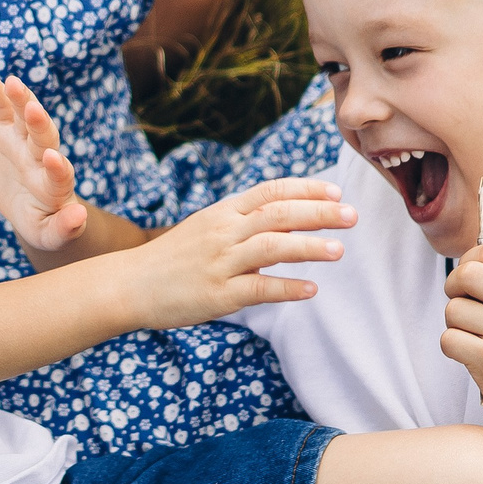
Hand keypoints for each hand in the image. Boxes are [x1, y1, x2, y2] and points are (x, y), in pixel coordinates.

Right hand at [0, 72, 87, 252]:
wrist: (30, 205)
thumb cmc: (44, 224)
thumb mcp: (50, 235)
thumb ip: (64, 228)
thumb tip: (79, 216)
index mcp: (55, 186)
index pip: (60, 175)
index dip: (57, 168)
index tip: (52, 159)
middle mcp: (42, 158)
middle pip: (44, 138)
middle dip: (39, 124)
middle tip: (35, 110)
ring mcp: (24, 141)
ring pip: (25, 117)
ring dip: (21, 99)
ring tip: (12, 82)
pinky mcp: (6, 131)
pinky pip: (1, 109)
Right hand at [112, 178, 354, 326]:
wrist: (130, 284)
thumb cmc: (175, 258)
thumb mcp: (208, 228)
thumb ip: (247, 222)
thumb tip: (296, 218)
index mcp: (223, 212)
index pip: (270, 190)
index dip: (305, 188)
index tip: (335, 191)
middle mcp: (223, 232)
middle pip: (278, 214)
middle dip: (318, 213)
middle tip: (351, 215)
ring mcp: (220, 263)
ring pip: (272, 247)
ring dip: (309, 247)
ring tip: (339, 250)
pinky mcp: (217, 295)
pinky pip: (258, 289)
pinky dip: (287, 288)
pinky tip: (310, 289)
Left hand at [440, 244, 482, 436]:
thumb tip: (472, 252)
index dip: (469, 262)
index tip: (470, 283)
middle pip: (467, 273)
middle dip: (453, 287)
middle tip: (463, 306)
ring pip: (452, 309)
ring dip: (454, 324)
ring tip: (475, 338)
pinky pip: (448, 339)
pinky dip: (452, 348)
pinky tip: (472, 356)